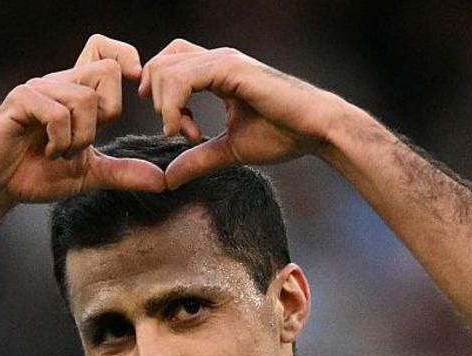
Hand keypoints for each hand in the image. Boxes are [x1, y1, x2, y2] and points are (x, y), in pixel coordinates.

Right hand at [0, 34, 165, 206]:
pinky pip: (58, 113)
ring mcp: (38, 88)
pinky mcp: (20, 101)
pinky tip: (46, 152)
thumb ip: (124, 173)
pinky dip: (59, 141)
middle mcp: (59, 82)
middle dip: (108, 113)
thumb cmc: (35, 175)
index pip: (105, 49)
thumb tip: (162, 181)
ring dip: (80, 138)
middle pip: (107, 70)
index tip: (132, 88)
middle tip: (85, 142)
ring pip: (85, 98)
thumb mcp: (88, 174)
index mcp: (76, 91)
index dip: (126, 58)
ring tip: (60, 153)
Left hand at [139, 39, 347, 187]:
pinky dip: (173, 106)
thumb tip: (167, 179)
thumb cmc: (284, 135)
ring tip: (184, 133)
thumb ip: (197, 160)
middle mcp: (217, 59)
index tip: (176, 130)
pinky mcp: (230, 68)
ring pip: (165, 69)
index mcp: (217, 72)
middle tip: (177, 132)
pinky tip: (186, 130)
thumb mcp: (229, 150)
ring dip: (164, 106)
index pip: (169, 64)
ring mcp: (223, 60)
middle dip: (155, 100)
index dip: (159, 95)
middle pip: (160, 63)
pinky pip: (182, 79)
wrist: (316, 130)